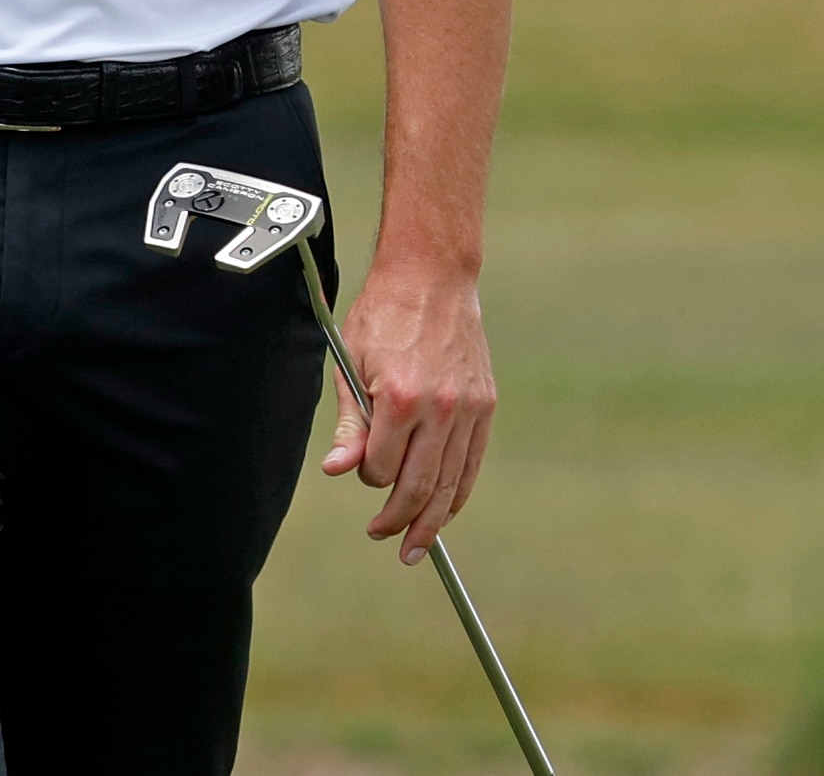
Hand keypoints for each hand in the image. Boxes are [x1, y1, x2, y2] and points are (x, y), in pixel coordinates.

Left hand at [322, 258, 495, 560]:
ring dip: (433, 521)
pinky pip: (473, 462)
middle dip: (400, 520)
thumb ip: (349, 421)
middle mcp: (440, 407)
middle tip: (384, 539)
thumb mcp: (351, 360)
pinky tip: (445, 512)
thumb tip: (337, 469)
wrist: (433, 276)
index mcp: (399, 396)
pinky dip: (460, 493)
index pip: (381, 465)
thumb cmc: (383, 314)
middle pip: (421, 485)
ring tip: (416, 546)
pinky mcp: (486, 405)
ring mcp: (469, 408)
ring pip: (453, 482)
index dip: (367, 477)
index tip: (360, 474)